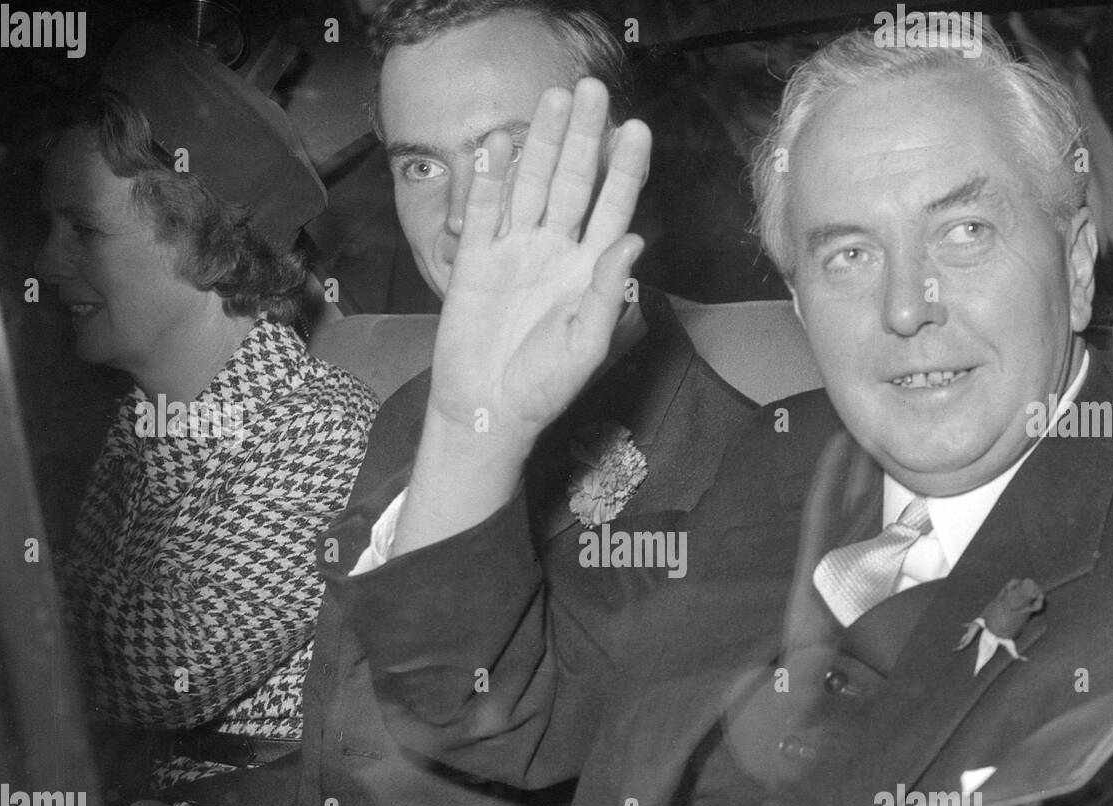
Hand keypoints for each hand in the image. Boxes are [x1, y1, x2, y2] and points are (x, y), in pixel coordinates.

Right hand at [429, 77, 650, 441]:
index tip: (636, 129)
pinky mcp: (476, 261)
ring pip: (531, 186)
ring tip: (553, 99)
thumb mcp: (586, 346)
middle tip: (592, 90)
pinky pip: (483, 211)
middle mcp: (554, 252)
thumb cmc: (544, 388)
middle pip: (572, 183)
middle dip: (583, 137)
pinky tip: (500, 144)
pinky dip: (490, 178)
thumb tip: (633, 238)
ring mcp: (514, 252)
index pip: (613, 208)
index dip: (625, 170)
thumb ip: (607, 292)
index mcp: (588, 271)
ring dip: (541, 143)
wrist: (487, 409)